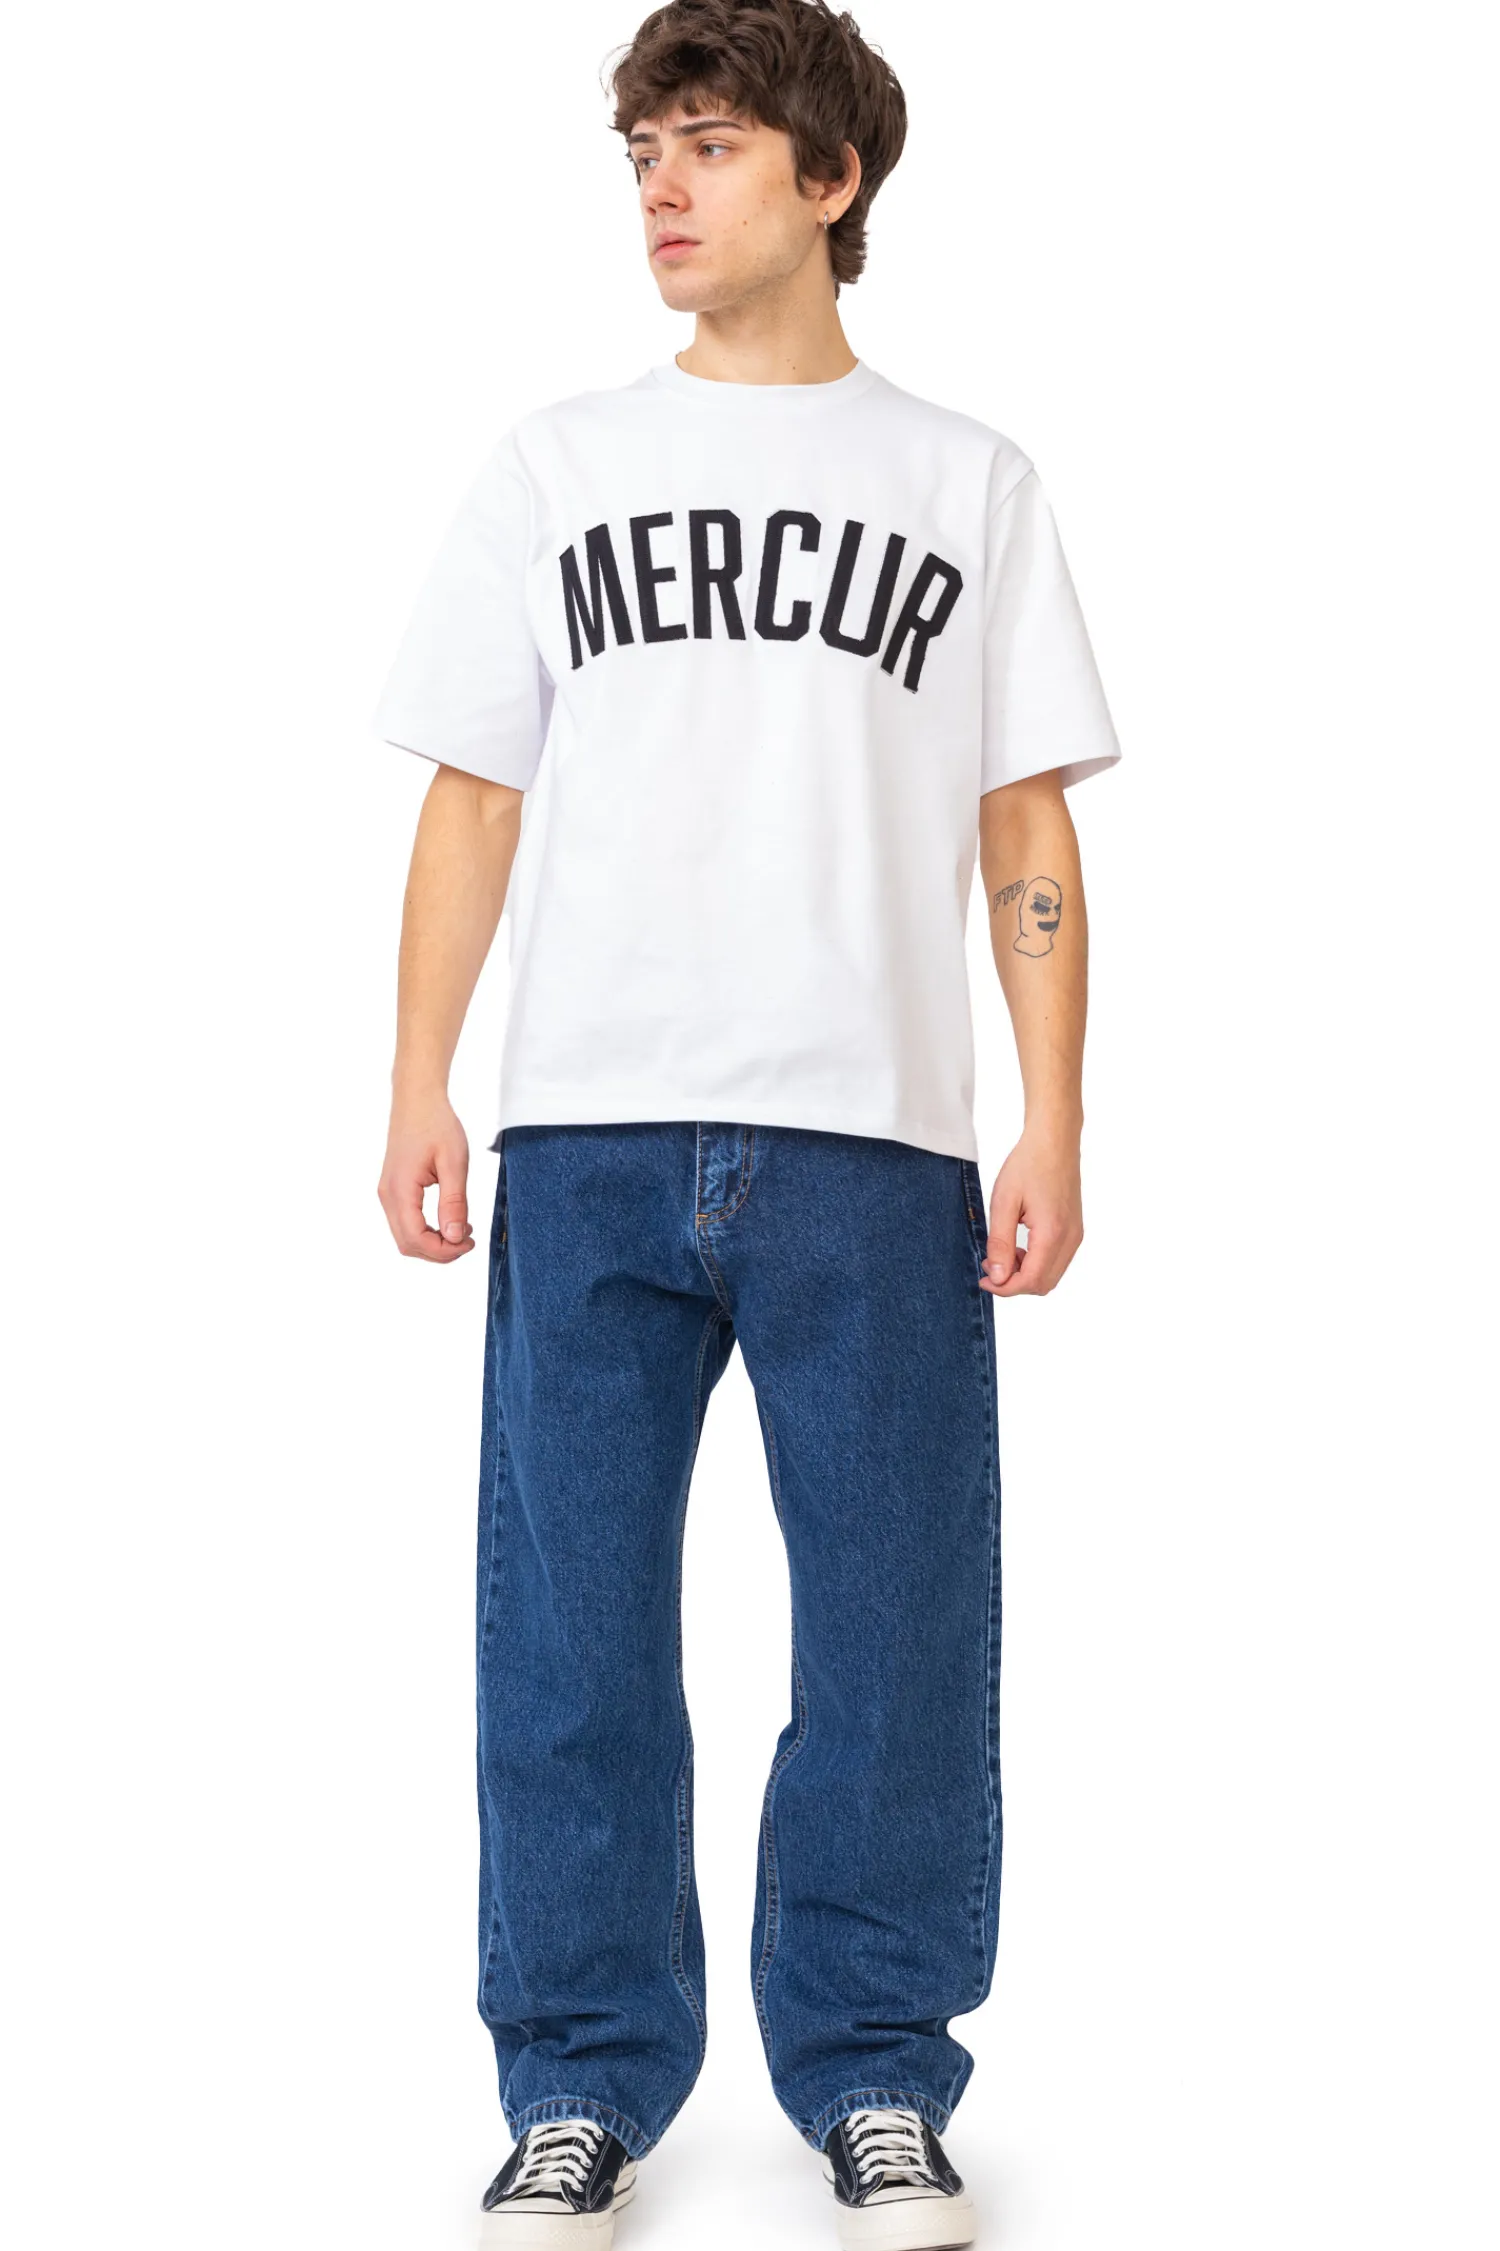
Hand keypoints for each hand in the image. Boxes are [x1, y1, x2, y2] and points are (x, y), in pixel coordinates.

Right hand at [378, 1094, 475, 1261]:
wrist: (417, 1100)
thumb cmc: (437, 1124)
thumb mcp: (454, 1163)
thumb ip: (454, 1202)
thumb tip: (454, 1238)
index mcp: (400, 1190)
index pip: (416, 1239)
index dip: (444, 1251)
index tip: (469, 1242)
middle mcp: (388, 1195)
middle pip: (408, 1244)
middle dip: (439, 1251)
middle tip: (468, 1240)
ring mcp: (387, 1193)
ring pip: (405, 1237)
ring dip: (433, 1242)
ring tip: (462, 1230)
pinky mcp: (393, 1190)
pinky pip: (406, 1222)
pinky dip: (427, 1230)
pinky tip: (450, 1220)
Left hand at [980, 1122, 1083, 1295]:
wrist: (1054, 1142)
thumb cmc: (1028, 1165)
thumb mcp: (1004, 1203)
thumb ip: (1001, 1243)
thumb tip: (998, 1277)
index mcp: (1052, 1233)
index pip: (1031, 1281)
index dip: (1005, 1288)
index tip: (984, 1278)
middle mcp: (1070, 1239)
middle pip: (1043, 1284)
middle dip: (1014, 1283)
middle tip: (991, 1264)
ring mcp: (1076, 1235)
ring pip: (1051, 1275)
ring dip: (1025, 1273)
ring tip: (1003, 1252)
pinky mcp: (1075, 1230)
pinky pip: (1057, 1261)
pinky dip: (1037, 1263)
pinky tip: (1020, 1245)